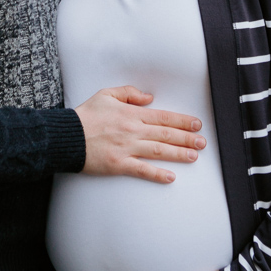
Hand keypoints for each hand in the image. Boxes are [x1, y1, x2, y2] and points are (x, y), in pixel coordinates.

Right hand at [75, 86, 204, 184]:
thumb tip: (149, 97)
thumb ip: (129, 93)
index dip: (182, 120)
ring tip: (194, 156)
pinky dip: (157, 174)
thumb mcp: (106, 94)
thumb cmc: (85, 115)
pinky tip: (171, 177)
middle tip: (203, 142)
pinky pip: (142, 170)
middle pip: (166, 134)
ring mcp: (127, 148)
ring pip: (159, 151)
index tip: (197, 124)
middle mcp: (133, 131)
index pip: (163, 117)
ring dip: (179, 154)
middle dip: (187, 138)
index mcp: (131, 114)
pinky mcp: (119, 165)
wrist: (66, 136)